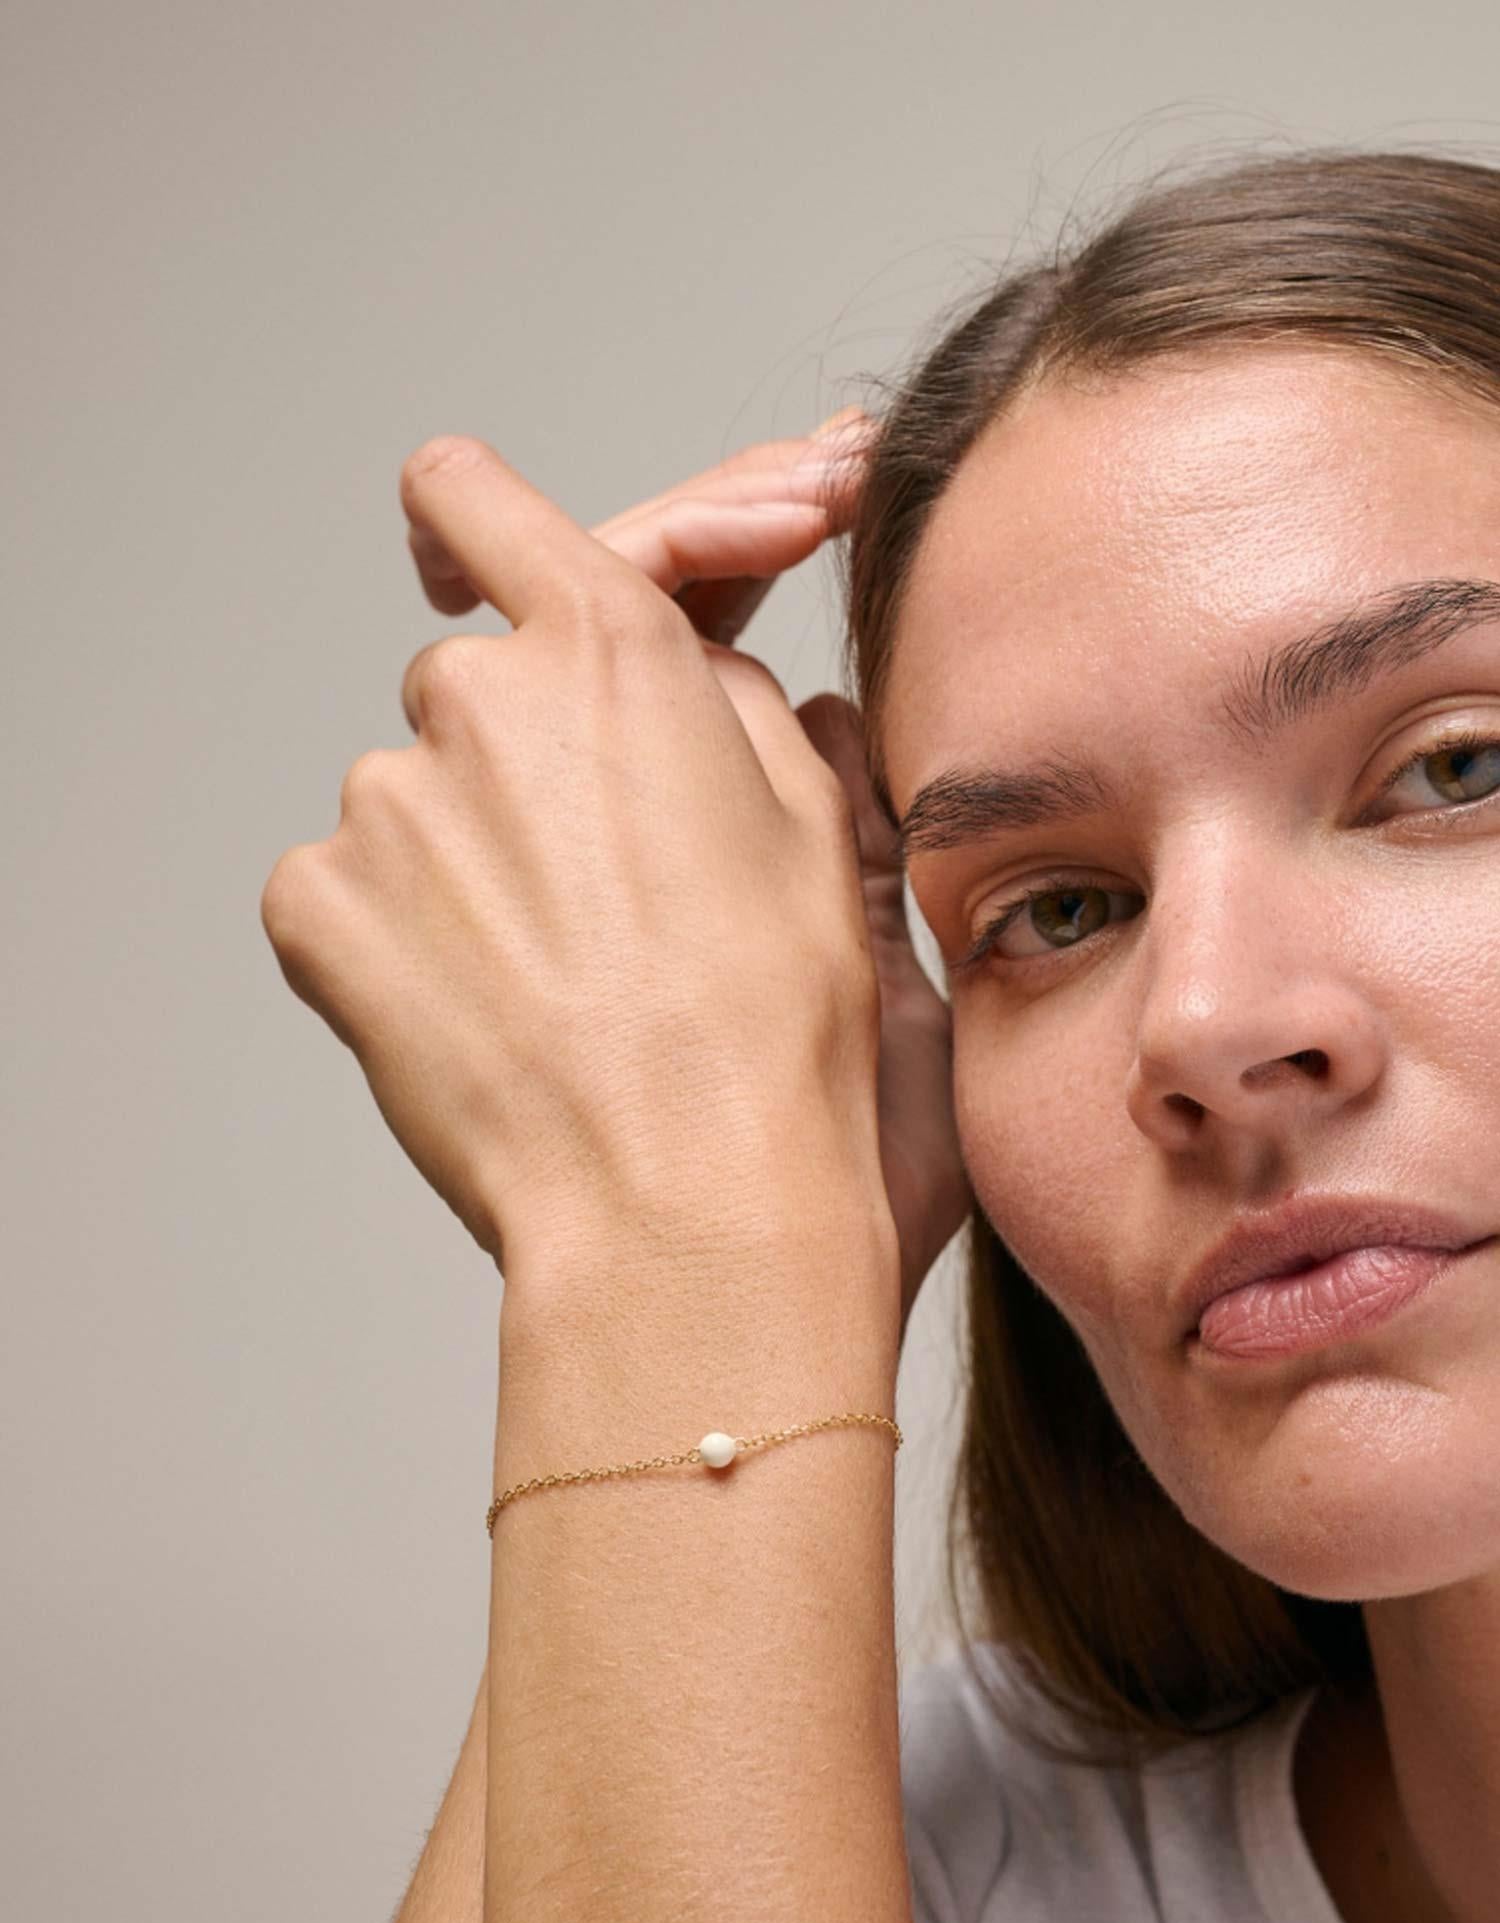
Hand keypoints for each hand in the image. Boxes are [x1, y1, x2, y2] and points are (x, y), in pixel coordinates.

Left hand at [407, 413, 969, 1327]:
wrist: (693, 1216)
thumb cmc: (789, 1042)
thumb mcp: (825, 835)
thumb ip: (741, 711)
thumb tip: (704, 682)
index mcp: (614, 652)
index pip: (476, 498)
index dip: (478, 527)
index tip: (484, 569)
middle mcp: (481, 699)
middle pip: (470, 685)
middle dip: (529, 759)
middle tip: (615, 889)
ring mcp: (386, 806)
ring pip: (412, 798)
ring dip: (469, 861)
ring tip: (564, 982)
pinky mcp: (318, 910)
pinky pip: (338, 886)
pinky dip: (392, 935)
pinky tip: (483, 1010)